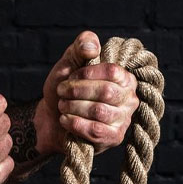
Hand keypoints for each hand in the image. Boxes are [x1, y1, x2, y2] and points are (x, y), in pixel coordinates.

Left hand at [38, 31, 139, 154]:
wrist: (52, 118)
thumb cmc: (65, 88)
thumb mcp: (69, 62)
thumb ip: (81, 46)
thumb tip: (93, 47)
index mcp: (125, 78)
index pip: (112, 71)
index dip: (87, 73)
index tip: (71, 76)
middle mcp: (130, 98)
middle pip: (106, 92)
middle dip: (77, 91)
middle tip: (61, 92)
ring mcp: (124, 120)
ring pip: (99, 111)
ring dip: (73, 107)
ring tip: (62, 105)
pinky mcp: (114, 138)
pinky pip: (96, 130)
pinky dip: (75, 123)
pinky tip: (65, 119)